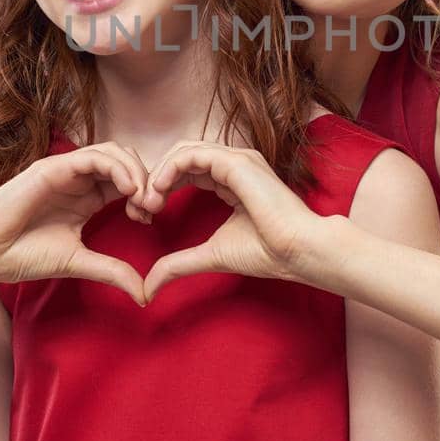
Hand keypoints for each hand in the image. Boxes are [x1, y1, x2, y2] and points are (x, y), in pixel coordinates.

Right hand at [0, 142, 150, 304]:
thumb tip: (145, 294)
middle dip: (146, 179)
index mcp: (86, 198)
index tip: (149, 219)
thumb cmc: (22, 256)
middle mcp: (78, 180)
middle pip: (125, 161)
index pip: (126, 181)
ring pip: (112, 152)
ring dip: (135, 170)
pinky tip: (125, 189)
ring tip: (141, 197)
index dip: (145, 194)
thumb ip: (111, 270)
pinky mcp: (51, 167)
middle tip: (151, 207)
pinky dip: (116, 167)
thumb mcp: (78, 262)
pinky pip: (92, 156)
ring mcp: (65, 171)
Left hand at [141, 140, 327, 302]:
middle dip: (157, 179)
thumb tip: (148, 289)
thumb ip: (178, 264)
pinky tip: (160, 190)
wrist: (298, 251)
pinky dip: (171, 169)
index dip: (162, 187)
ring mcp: (237, 160)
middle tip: (141, 207)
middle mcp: (234, 164)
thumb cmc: (267, 252)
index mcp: (231, 179)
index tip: (146, 215)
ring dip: (160, 173)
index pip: (187, 170)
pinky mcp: (237, 163)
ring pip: (185, 151)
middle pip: (182, 157)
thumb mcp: (210, 255)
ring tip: (148, 201)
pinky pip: (193, 154)